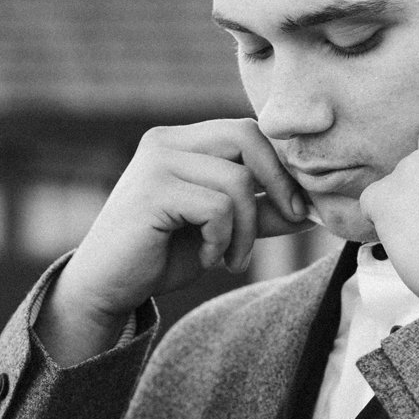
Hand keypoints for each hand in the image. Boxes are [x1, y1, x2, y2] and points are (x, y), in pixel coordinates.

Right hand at [38, 121, 306, 363]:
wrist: (106, 286)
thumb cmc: (160, 255)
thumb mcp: (222, 231)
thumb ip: (259, 213)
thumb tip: (312, 206)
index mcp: (181, 140)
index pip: (248, 132)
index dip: (281, 167)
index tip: (298, 208)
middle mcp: (166, 141)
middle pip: (247, 138)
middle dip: (278, 183)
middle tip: (290, 221)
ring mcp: (156, 163)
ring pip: (236, 181)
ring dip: (248, 229)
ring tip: (233, 259)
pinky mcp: (152, 192)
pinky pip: (217, 207)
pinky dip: (223, 239)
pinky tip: (208, 258)